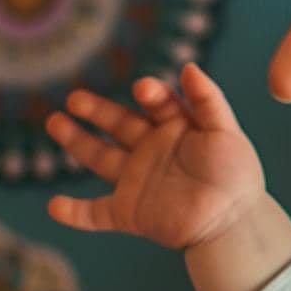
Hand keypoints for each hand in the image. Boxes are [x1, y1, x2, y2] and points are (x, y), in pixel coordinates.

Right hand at [43, 63, 265, 248]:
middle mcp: (152, 151)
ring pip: (100, 158)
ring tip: (54, 122)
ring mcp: (137, 181)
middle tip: (75, 98)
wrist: (235, 223)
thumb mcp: (227, 132)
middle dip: (96, 110)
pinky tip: (54, 206)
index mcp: (176, 129)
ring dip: (77, 141)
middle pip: (119, 124)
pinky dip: (75, 213)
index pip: (156, 103)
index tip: (144, 90)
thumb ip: (209, 100)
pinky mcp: (130, 213)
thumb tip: (188, 66)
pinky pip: (96, 214)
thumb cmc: (236, 176)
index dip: (150, 94)